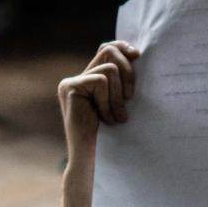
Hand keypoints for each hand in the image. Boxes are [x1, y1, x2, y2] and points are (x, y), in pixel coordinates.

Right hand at [59, 41, 138, 155]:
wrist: (93, 160)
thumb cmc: (111, 136)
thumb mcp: (119, 103)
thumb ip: (120, 81)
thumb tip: (135, 54)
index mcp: (87, 80)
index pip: (106, 48)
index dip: (122, 47)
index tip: (138, 55)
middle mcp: (76, 79)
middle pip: (108, 51)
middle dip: (127, 71)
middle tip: (131, 97)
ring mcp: (70, 83)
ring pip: (109, 70)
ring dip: (118, 96)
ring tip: (115, 117)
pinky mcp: (70, 88)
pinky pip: (101, 81)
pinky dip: (108, 101)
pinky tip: (104, 119)